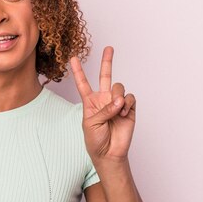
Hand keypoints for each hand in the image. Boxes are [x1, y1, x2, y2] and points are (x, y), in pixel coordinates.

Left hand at [70, 46, 135, 162]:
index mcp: (90, 102)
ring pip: (118, 86)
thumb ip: (103, 109)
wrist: (109, 153)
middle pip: (105, 76)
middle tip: (109, 48)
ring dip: (117, 97)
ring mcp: (116, 103)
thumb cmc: (95, 140)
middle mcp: (104, 99)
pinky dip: (126, 104)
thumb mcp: (91, 123)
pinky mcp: (129, 108)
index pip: (83, 83)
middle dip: (107, 61)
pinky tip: (123, 113)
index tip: (73, 58)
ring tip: (117, 111)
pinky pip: (129, 97)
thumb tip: (118, 101)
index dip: (78, 71)